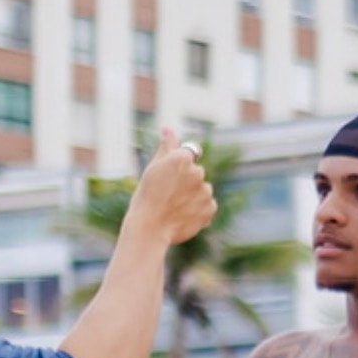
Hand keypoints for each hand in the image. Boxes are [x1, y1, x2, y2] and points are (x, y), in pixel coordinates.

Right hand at [130, 128, 216, 246]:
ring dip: (193, 196)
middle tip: (168, 195)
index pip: (189, 154)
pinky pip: (208, 205)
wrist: (149, 229)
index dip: (178, 167)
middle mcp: (197, 172)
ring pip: (202, 189)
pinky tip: (184, 215)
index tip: (169, 180)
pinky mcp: (211, 208)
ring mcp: (205, 191)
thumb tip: (168, 128)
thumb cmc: (146, 197)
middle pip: (196, 172)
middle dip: (186, 181)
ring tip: (175, 207)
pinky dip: (199, 210)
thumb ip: (166, 146)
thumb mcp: (153, 168)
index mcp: (182, 158)